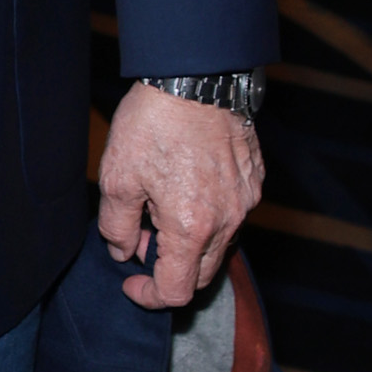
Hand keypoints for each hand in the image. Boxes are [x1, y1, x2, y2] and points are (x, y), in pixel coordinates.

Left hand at [95, 88, 263, 311]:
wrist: (195, 75)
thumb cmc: (154, 123)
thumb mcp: (118, 177)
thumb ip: (117, 226)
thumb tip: (124, 251)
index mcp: (191, 228)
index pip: (176, 292)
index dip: (148, 296)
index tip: (130, 282)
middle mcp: (227, 220)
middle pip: (202, 274)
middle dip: (169, 269)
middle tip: (142, 236)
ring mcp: (245, 200)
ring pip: (219, 245)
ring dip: (189, 242)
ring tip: (161, 203)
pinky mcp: (253, 180)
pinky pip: (232, 214)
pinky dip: (208, 216)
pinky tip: (185, 185)